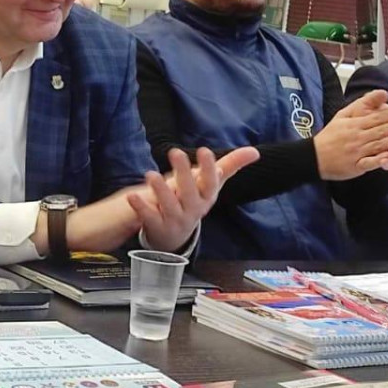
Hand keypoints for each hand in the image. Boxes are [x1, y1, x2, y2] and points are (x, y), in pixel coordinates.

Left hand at [126, 147, 260, 251]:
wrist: (175, 235)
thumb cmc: (194, 200)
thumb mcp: (211, 185)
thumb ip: (230, 166)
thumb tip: (255, 151)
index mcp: (206, 197)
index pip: (211, 183)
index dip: (210, 169)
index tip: (205, 151)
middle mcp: (193, 210)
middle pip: (190, 193)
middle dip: (184, 173)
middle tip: (175, 152)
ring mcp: (175, 220)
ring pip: (169, 206)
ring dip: (160, 190)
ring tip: (150, 174)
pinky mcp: (157, 227)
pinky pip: (149, 218)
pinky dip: (141, 208)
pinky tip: (132, 195)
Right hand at [314, 90, 387, 179]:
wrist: (314, 156)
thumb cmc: (332, 135)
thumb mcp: (345, 114)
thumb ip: (365, 103)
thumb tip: (384, 93)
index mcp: (356, 123)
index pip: (380, 117)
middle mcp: (358, 136)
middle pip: (383, 130)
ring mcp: (357, 152)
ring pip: (380, 144)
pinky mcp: (355, 166)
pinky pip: (369, 163)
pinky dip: (380, 160)